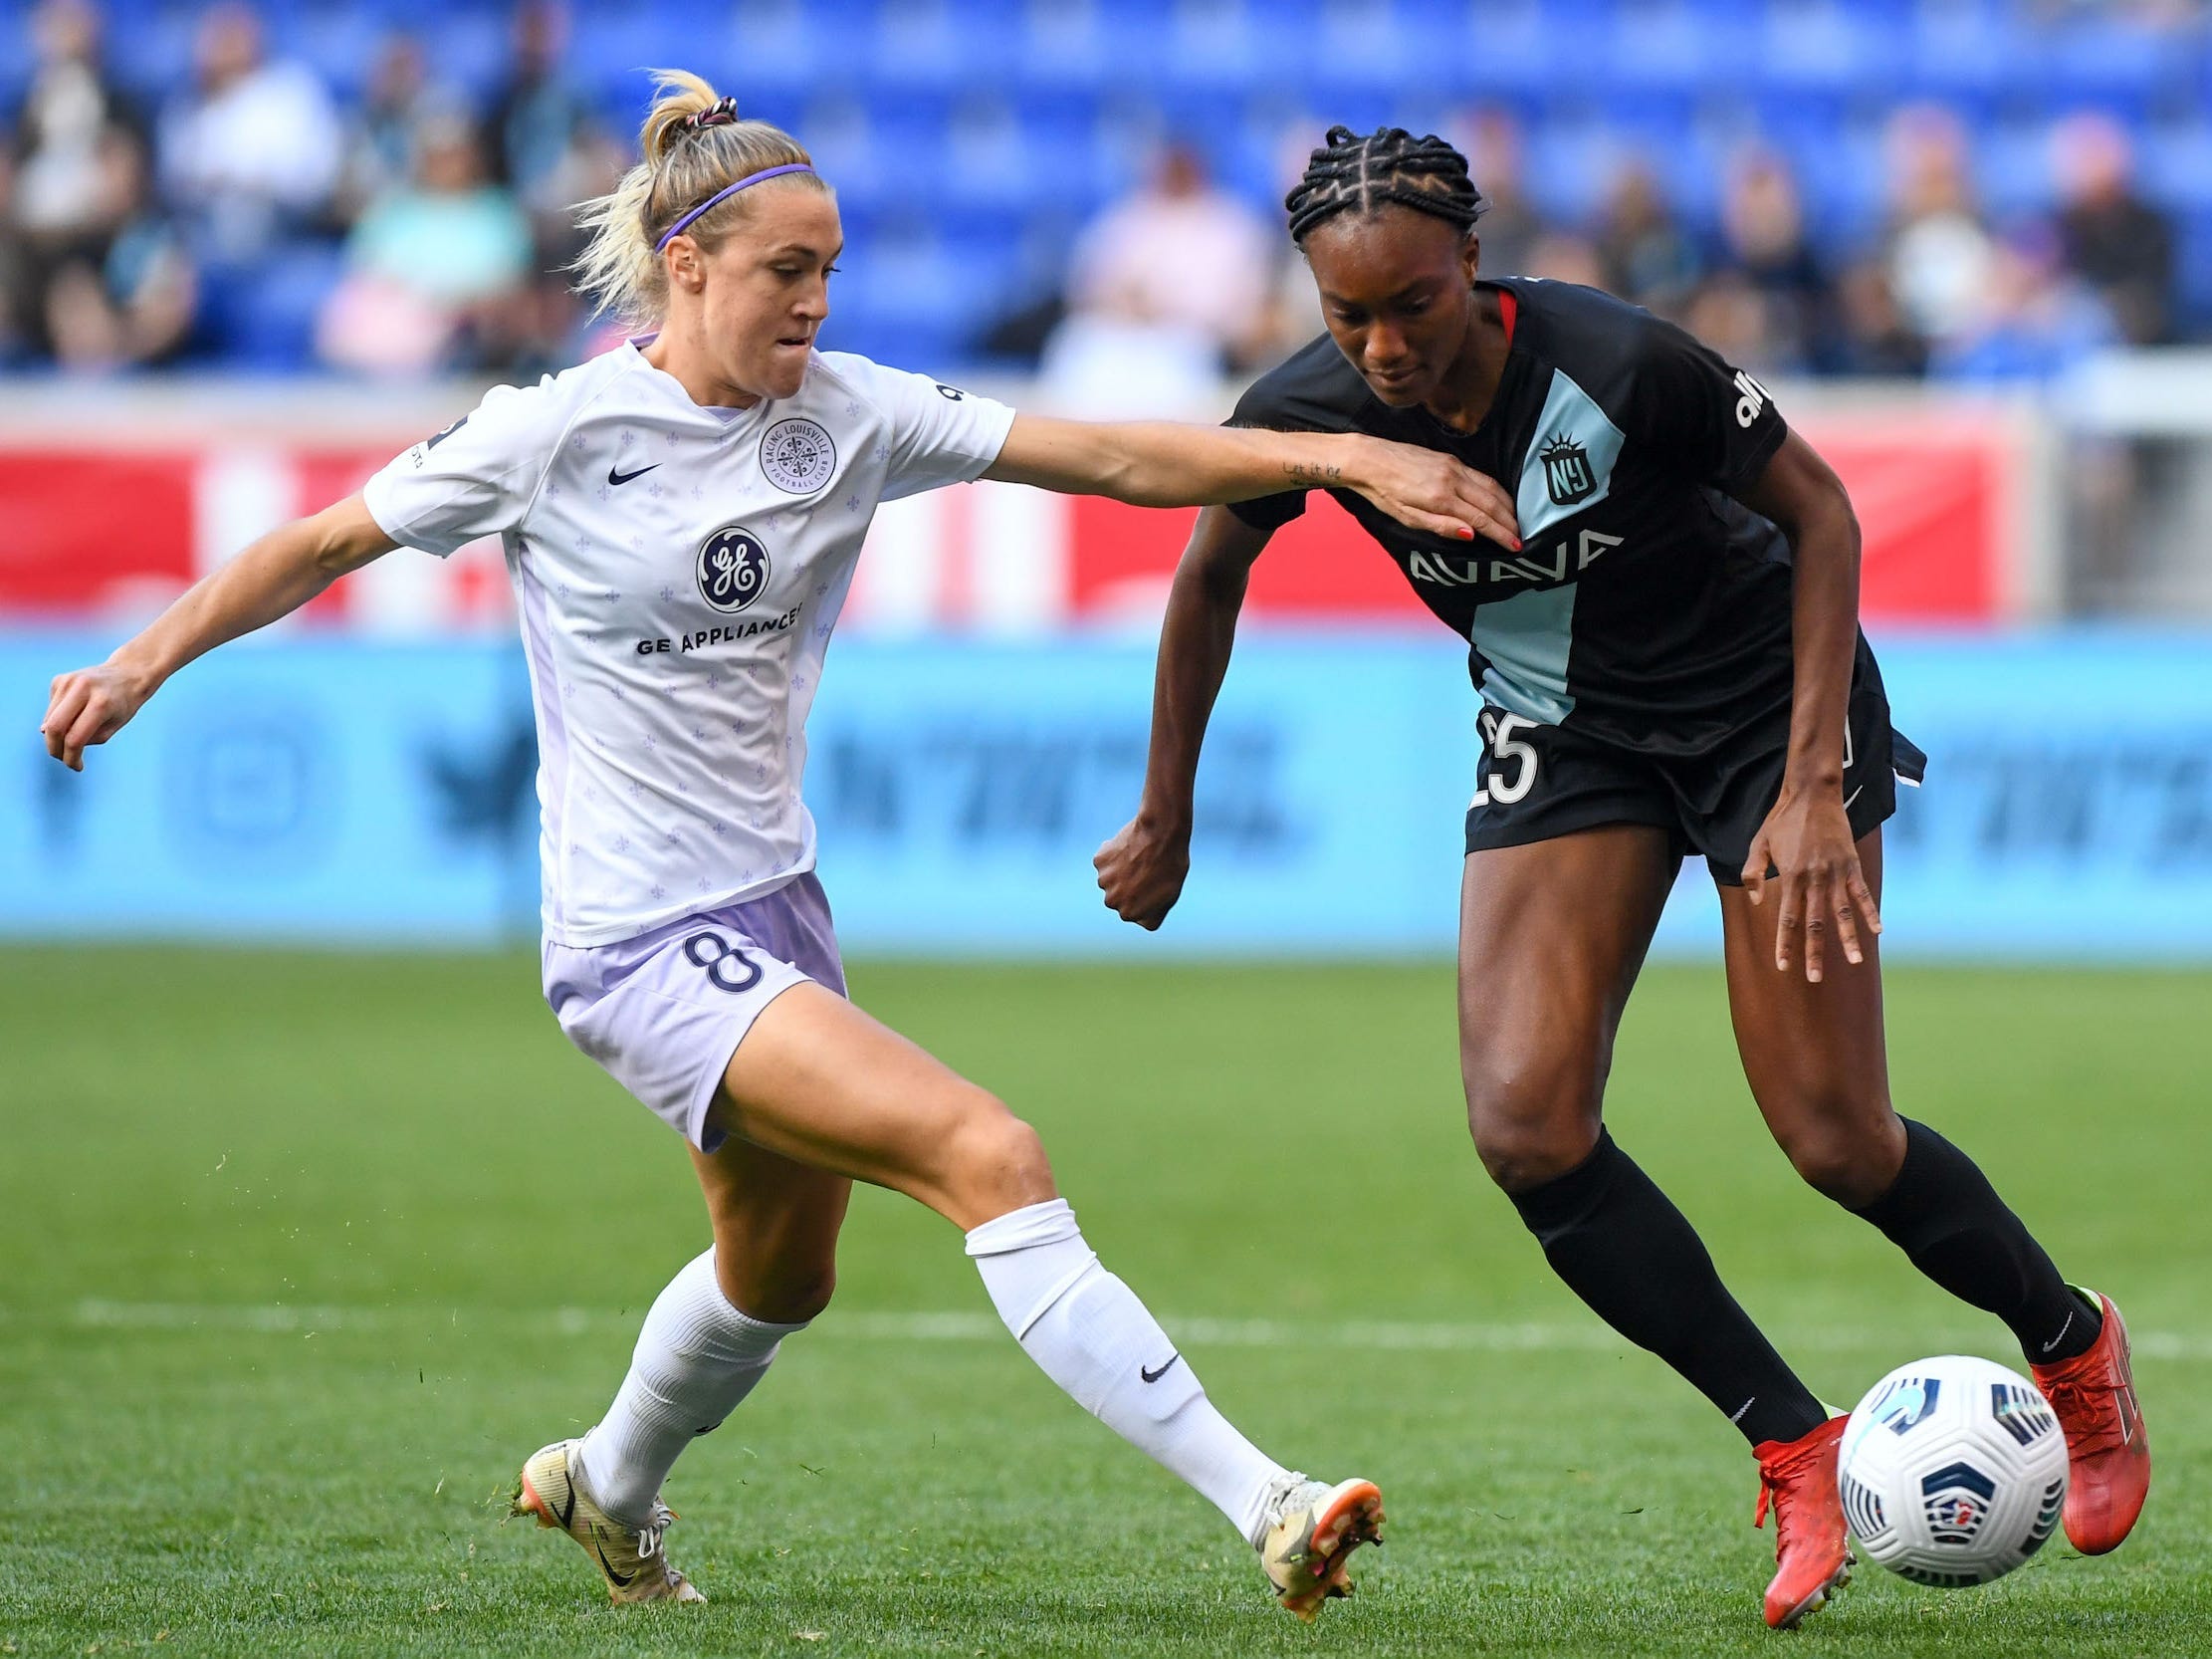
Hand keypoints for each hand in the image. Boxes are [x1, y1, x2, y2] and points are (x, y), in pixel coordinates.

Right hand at [41, 660, 155, 770]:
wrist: (127, 674)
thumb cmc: (123, 705)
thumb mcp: (112, 726)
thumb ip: (85, 737)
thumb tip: (45, 734)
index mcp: (101, 704)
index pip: (75, 739)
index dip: (71, 758)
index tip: (76, 767)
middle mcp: (82, 689)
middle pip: (54, 727)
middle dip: (54, 748)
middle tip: (63, 758)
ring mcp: (68, 681)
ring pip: (49, 719)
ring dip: (57, 734)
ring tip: (77, 732)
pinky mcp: (59, 679)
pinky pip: (52, 708)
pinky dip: (58, 717)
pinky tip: (77, 711)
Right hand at [1094, 813, 1191, 930]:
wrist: (1161, 833)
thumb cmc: (1171, 866)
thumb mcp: (1169, 897)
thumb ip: (1150, 911)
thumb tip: (1140, 916)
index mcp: (1128, 914)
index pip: (1136, 911)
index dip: (1148, 897)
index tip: (1157, 884)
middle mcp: (1111, 902)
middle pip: (1122, 896)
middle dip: (1131, 886)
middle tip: (1148, 870)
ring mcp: (1103, 881)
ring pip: (1113, 878)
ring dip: (1123, 870)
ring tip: (1141, 858)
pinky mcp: (1099, 861)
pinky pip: (1107, 861)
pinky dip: (1115, 855)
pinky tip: (1131, 848)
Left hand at [1343, 435, 1520, 547]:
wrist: (1369, 459)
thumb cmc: (1383, 493)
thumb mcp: (1407, 518)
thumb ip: (1441, 526)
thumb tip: (1471, 535)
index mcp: (1441, 498)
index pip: (1481, 519)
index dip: (1501, 534)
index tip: (1516, 546)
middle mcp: (1453, 479)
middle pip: (1492, 503)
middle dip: (1510, 522)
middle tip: (1522, 537)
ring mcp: (1454, 466)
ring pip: (1491, 486)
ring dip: (1507, 505)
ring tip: (1515, 521)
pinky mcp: (1452, 458)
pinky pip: (1482, 476)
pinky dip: (1497, 490)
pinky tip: (1500, 499)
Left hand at [1741, 780, 1879, 982]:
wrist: (1811, 795)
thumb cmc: (1781, 821)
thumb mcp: (1757, 844)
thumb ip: (1753, 874)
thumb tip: (1757, 901)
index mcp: (1789, 877)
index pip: (1786, 919)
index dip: (1785, 944)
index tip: (1783, 966)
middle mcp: (1813, 879)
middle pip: (1813, 924)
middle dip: (1813, 953)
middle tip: (1814, 978)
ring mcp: (1835, 873)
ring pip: (1841, 913)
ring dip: (1847, 939)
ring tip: (1855, 962)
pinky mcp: (1851, 865)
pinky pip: (1862, 893)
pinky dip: (1870, 912)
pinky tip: (1878, 931)